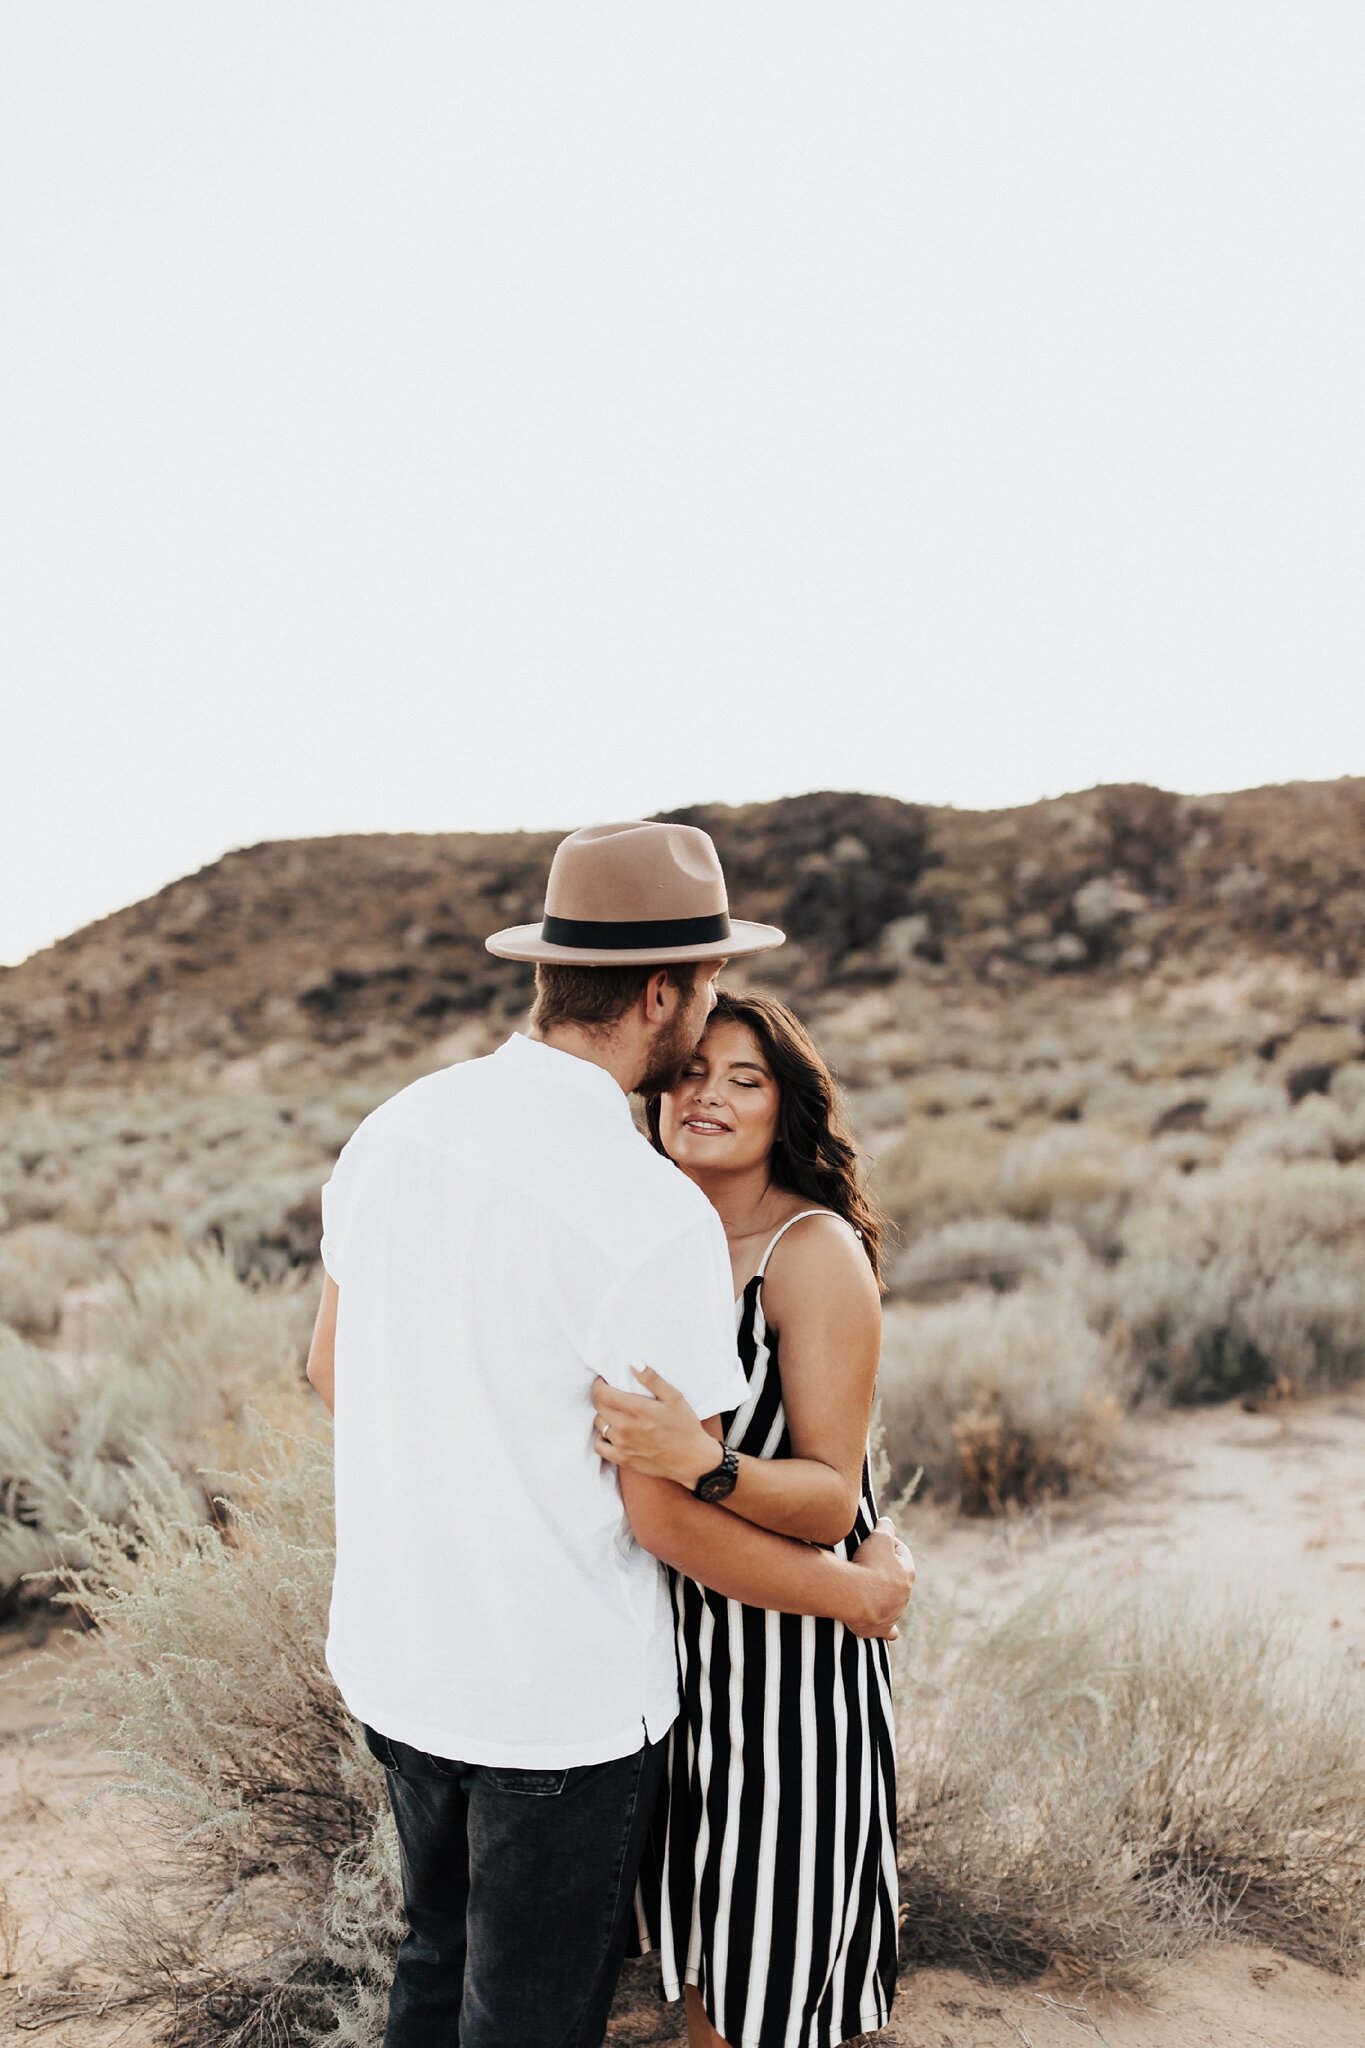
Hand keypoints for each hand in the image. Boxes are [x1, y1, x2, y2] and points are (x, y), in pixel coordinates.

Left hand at [592, 1368, 718, 1488]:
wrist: (692, 1460)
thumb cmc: (685, 1426)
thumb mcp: (674, 1397)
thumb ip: (652, 1379)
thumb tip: (633, 1363)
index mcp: (635, 1409)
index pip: (601, 1393)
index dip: (599, 1384)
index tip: (604, 1381)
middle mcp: (624, 1427)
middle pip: (598, 1407)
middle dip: (601, 1397)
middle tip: (611, 1394)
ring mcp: (622, 1445)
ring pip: (599, 1424)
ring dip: (604, 1416)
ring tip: (615, 1412)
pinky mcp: (623, 1459)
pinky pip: (599, 1447)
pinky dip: (601, 1438)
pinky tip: (611, 1432)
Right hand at [845, 1518, 914, 1640]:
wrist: (856, 1595)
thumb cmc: (869, 1564)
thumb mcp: (879, 1538)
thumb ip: (886, 1527)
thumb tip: (888, 1521)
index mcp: (908, 1572)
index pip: (901, 1553)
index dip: (888, 1544)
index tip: (874, 1540)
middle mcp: (905, 1595)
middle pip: (896, 1579)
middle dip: (886, 1571)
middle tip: (866, 1563)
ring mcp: (894, 1613)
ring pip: (893, 1603)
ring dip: (884, 1597)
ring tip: (867, 1591)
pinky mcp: (881, 1628)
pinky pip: (888, 1630)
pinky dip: (889, 1630)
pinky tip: (892, 1633)